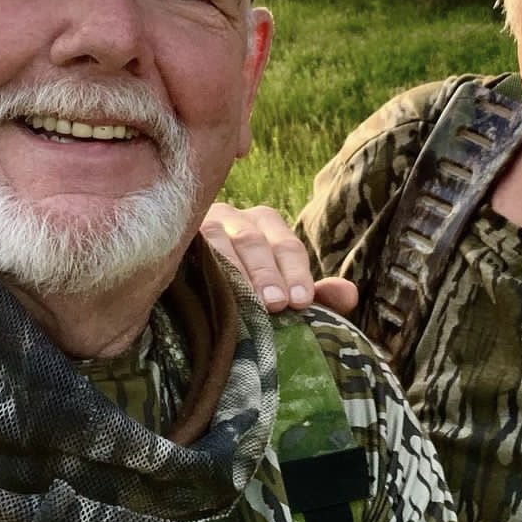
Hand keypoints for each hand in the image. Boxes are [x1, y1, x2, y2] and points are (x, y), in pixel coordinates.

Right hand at [201, 202, 358, 316]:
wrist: (188, 295)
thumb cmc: (246, 291)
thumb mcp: (283, 291)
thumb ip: (317, 293)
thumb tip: (349, 294)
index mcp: (264, 224)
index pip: (286, 245)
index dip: (296, 273)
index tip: (302, 301)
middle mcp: (233, 217)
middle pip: (254, 242)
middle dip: (267, 273)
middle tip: (276, 303)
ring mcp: (200, 225)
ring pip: (219, 243)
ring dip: (235, 272)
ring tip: (248, 301)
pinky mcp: (172, 240)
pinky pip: (186, 249)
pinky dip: (197, 265)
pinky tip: (202, 288)